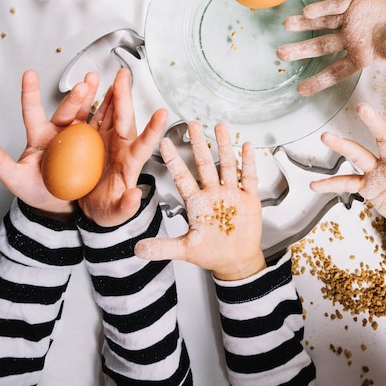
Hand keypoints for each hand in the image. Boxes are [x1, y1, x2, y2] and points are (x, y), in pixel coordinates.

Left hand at [0, 70, 98, 219]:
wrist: (60, 204)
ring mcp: (77, 137)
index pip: (33, 112)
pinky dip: (108, 111)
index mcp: (40, 137)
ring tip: (96, 81)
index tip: (30, 75)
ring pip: (84, 112)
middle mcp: (59, 132)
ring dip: (92, 96)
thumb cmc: (38, 190)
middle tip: (83, 87)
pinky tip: (114, 99)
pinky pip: (100, 125)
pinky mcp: (93, 143)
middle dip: (74, 97)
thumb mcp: (17, 180)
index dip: (30, 93)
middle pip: (66, 111)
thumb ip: (1, 164)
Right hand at [78, 68, 167, 226]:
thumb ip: (126, 206)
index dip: (153, 130)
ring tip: (115, 76)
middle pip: (125, 120)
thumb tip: (135, 197)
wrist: (92, 207)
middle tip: (125, 77)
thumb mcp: (116, 212)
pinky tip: (96, 87)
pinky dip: (95, 101)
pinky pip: (95, 116)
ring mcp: (108, 141)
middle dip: (125, 97)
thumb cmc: (109, 210)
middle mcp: (122, 147)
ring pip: (111, 113)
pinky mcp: (93, 140)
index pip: (144, 145)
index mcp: (130, 164)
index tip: (163, 114)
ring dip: (113, 94)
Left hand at [135, 121, 265, 280]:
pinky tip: (246, 147)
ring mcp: (230, 194)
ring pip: (226, 165)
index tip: (163, 142)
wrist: (236, 261)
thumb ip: (163, 247)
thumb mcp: (185, 249)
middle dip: (199, 143)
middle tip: (193, 124)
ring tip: (220, 127)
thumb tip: (138, 249)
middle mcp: (212, 194)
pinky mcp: (248, 199)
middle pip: (204, 164)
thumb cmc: (212, 253)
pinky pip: (247, 177)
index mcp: (196, 203)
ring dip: (224, 146)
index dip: (173, 160)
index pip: (181, 177)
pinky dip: (247, 162)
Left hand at [278, 0, 385, 97]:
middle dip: (301, 50)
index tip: (300, 90)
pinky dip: (321, 8)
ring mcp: (349, 21)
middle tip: (280, 55)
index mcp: (360, 57)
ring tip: (285, 25)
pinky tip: (306, 11)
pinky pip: (334, 5)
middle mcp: (350, 40)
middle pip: (321, 47)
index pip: (335, 72)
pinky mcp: (353, 3)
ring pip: (321, 24)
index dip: (318, 81)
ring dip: (303, 25)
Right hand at [310, 104, 385, 261]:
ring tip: (325, 135)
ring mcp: (378, 173)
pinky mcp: (366, 186)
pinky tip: (314, 184)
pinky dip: (331, 184)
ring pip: (359, 155)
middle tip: (362, 107)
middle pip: (384, 140)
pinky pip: (346, 183)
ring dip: (343, 146)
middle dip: (375, 124)